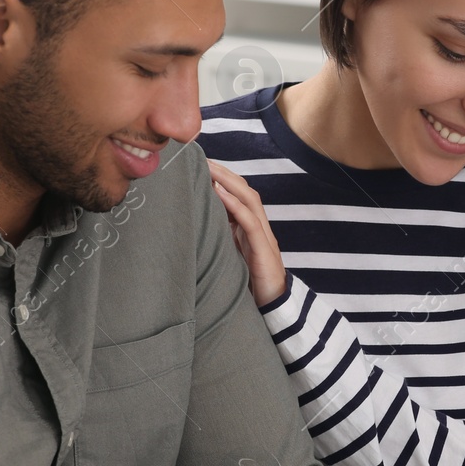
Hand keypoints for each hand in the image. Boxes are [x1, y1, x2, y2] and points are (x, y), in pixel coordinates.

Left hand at [207, 160, 287, 305]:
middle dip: (223, 171)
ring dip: (228, 180)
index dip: (221, 176)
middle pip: (243, 189)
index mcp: (249, 227)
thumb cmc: (247, 283)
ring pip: (248, 199)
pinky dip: (235, 204)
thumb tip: (193, 224)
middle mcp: (258, 226)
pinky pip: (250, 221)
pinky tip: (220, 192)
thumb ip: (219, 238)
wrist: (271, 308)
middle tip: (200, 157)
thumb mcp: (229, 255)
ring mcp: (263, 236)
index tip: (200, 164)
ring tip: (208, 167)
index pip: (237, 193)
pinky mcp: (264, 249)